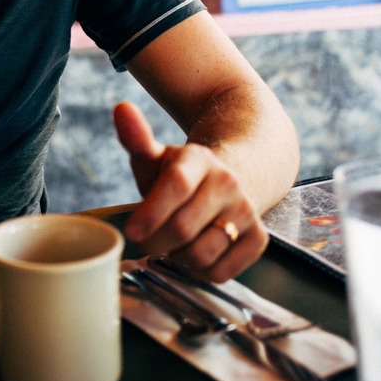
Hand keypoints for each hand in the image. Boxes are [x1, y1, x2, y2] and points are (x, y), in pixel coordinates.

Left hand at [112, 101, 266, 282]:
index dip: (151, 212)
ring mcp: (247, 210)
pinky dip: (203, 272)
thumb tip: (121, 108)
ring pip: (201, 254)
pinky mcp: (260, 237)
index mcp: (198, 159)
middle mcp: (228, 182)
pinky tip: (198, 252)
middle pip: (182, 227)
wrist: (234, 178)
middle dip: (157, 241)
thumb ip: (136, 138)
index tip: (132, 231)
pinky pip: (222, 272)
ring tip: (176, 243)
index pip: (176, 185)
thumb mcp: (156, 157)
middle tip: (151, 238)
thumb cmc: (182, 176)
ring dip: (179, 258)